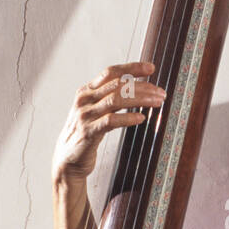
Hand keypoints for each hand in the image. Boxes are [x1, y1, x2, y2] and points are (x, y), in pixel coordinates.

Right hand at [52, 61, 166, 185]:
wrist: (67, 159)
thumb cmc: (85, 134)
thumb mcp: (94, 111)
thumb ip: (109, 98)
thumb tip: (137, 89)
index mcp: (86, 91)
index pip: (111, 72)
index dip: (132, 68)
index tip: (150, 68)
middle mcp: (84, 99)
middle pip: (117, 85)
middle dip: (143, 86)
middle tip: (160, 92)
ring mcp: (85, 115)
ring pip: (116, 100)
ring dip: (140, 99)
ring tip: (157, 102)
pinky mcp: (88, 132)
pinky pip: (111, 121)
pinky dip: (128, 118)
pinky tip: (141, 118)